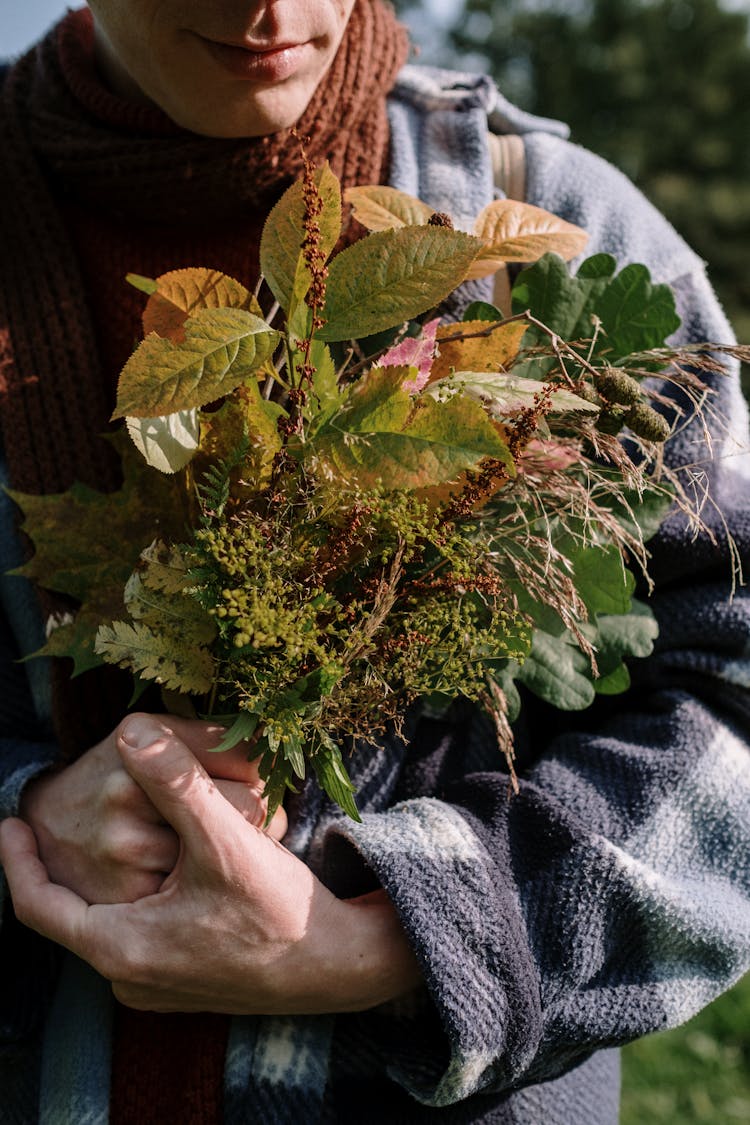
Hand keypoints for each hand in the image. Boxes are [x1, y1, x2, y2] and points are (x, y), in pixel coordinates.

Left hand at [1, 715, 421, 1013]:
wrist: (343, 966)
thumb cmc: (284, 914)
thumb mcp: (227, 843)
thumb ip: (178, 785)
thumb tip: (133, 732)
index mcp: (123, 950)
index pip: (40, 905)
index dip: (19, 860)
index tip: (8, 821)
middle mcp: (131, 979)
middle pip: (78, 912)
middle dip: (76, 862)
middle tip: (71, 819)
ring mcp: (159, 987)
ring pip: (114, 922)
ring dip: (117, 876)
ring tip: (126, 834)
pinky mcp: (187, 983)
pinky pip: (142, 933)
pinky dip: (145, 895)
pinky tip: (171, 864)